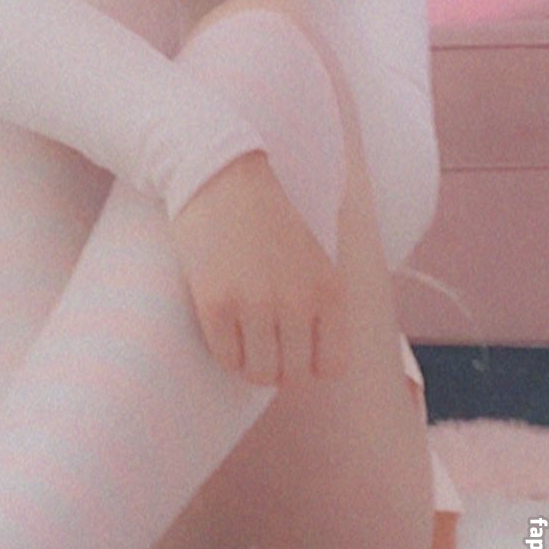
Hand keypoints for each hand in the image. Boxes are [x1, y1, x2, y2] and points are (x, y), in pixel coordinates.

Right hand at [169, 150, 348, 385]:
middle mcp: (298, 301)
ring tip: (243, 336)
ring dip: (250, 362)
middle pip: (294, 374)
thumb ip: (319, 302)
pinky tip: (223, 323)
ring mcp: (256, 304)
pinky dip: (225, 350)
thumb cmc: (267, 216)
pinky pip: (225, 357)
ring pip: (259, 373)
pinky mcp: (216, 304)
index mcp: (328, 290)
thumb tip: (312, 360)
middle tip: (263, 341)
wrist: (222, 175)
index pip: (332, 365)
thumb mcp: (315, 256)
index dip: (310, 363)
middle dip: (278, 364)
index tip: (293, 348)